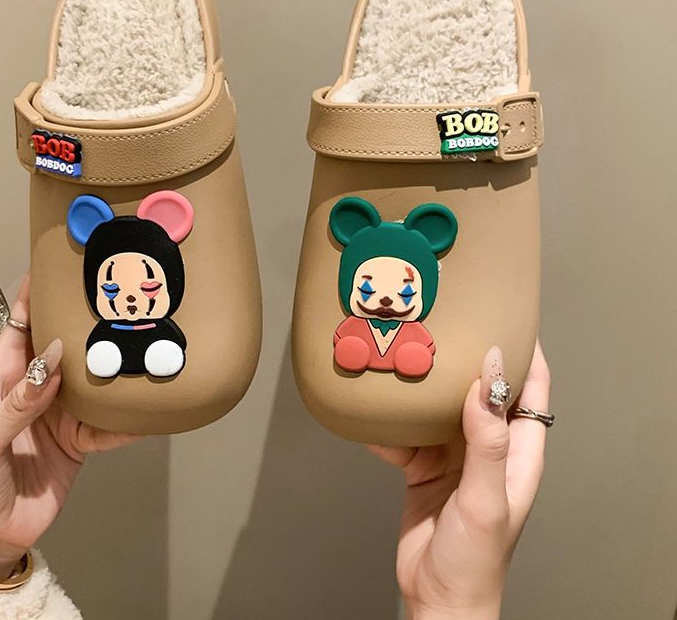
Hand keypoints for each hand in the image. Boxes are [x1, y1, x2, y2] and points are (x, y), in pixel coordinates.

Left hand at [0, 275, 140, 578]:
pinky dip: (130, 417)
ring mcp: (62, 415)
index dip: (36, 298)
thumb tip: (53, 360)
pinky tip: (150, 405)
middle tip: (116, 299)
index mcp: (5, 381)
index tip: (58, 269)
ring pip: (95, 381)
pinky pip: (111, 425)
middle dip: (87, 324)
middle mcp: (38, 390)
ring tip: (142, 344)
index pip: (21, 329)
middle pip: (67, 348)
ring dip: (115, 366)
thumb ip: (17, 404)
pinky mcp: (82, 441)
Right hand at [370, 341, 549, 619]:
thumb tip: (488, 374)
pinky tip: (373, 411)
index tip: (508, 314)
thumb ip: (488, 437)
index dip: (526, 350)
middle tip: (443, 324)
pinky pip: (406, 434)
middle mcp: (488, 446)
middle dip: (464, 357)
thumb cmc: (475, 559)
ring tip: (402, 357)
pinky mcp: (424, 467)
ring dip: (422, 387)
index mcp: (518, 451)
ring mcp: (455, 456)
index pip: (531, 388)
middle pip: (480, 388)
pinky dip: (390, 423)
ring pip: (439, 406)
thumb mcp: (485, 497)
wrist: (437, 598)